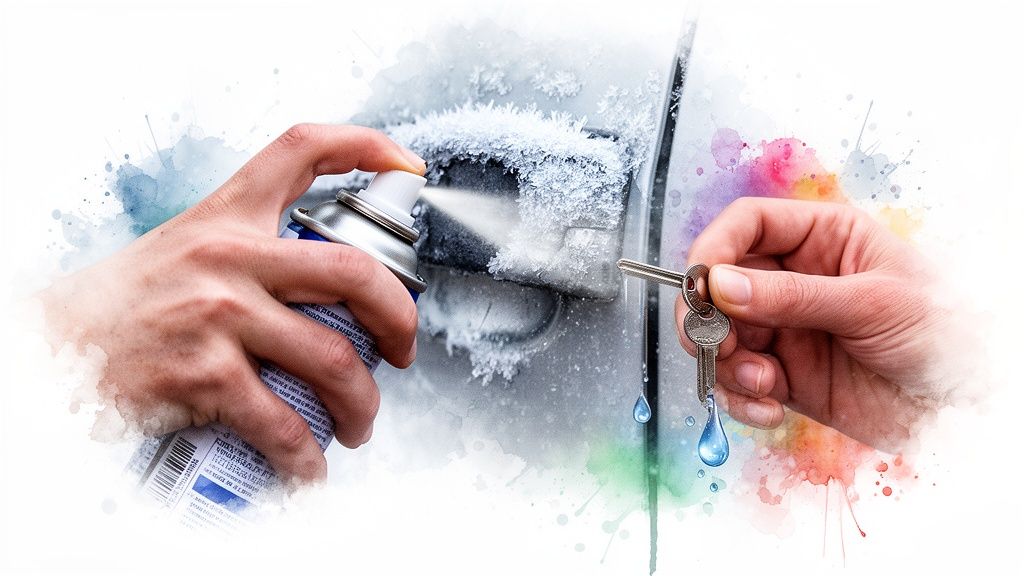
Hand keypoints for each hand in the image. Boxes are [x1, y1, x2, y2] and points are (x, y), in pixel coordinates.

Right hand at [40, 124, 426, 482]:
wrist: (52, 349)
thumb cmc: (127, 305)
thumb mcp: (187, 250)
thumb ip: (251, 252)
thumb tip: (327, 285)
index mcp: (228, 216)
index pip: (303, 151)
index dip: (366, 145)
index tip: (405, 165)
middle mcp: (229, 257)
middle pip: (354, 271)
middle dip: (400, 318)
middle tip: (402, 349)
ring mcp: (219, 315)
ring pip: (334, 359)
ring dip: (363, 404)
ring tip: (358, 422)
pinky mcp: (204, 375)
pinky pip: (283, 423)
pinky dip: (307, 458)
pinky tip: (308, 467)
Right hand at [679, 197, 951, 450]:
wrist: (966, 405)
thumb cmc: (943, 333)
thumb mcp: (870, 303)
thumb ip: (792, 295)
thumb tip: (721, 285)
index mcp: (822, 239)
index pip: (749, 225)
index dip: (715, 248)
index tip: (700, 284)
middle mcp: (795, 279)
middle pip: (719, 283)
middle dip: (706, 317)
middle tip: (713, 344)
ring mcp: (786, 328)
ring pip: (720, 336)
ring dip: (726, 364)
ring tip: (761, 384)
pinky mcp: (784, 375)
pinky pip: (738, 382)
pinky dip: (740, 398)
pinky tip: (769, 408)